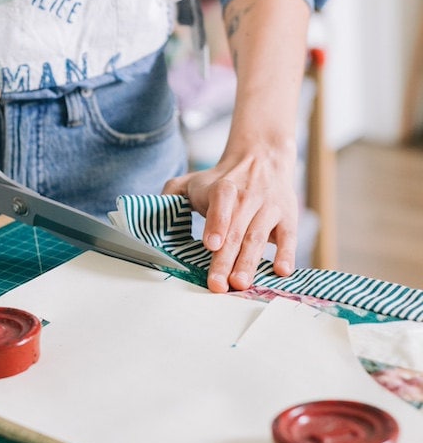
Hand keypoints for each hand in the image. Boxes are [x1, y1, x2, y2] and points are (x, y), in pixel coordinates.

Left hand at [163, 137, 298, 292]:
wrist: (262, 158)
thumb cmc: (222, 180)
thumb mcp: (194, 179)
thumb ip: (172, 193)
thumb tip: (153, 212)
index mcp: (223, 188)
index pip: (221, 201)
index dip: (217, 221)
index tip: (210, 244)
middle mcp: (248, 197)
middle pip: (236, 230)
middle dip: (226, 259)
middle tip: (218, 284)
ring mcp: (269, 208)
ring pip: (258, 237)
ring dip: (250, 262)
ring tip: (240, 283)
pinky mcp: (287, 217)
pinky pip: (289, 237)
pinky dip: (286, 254)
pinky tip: (282, 271)